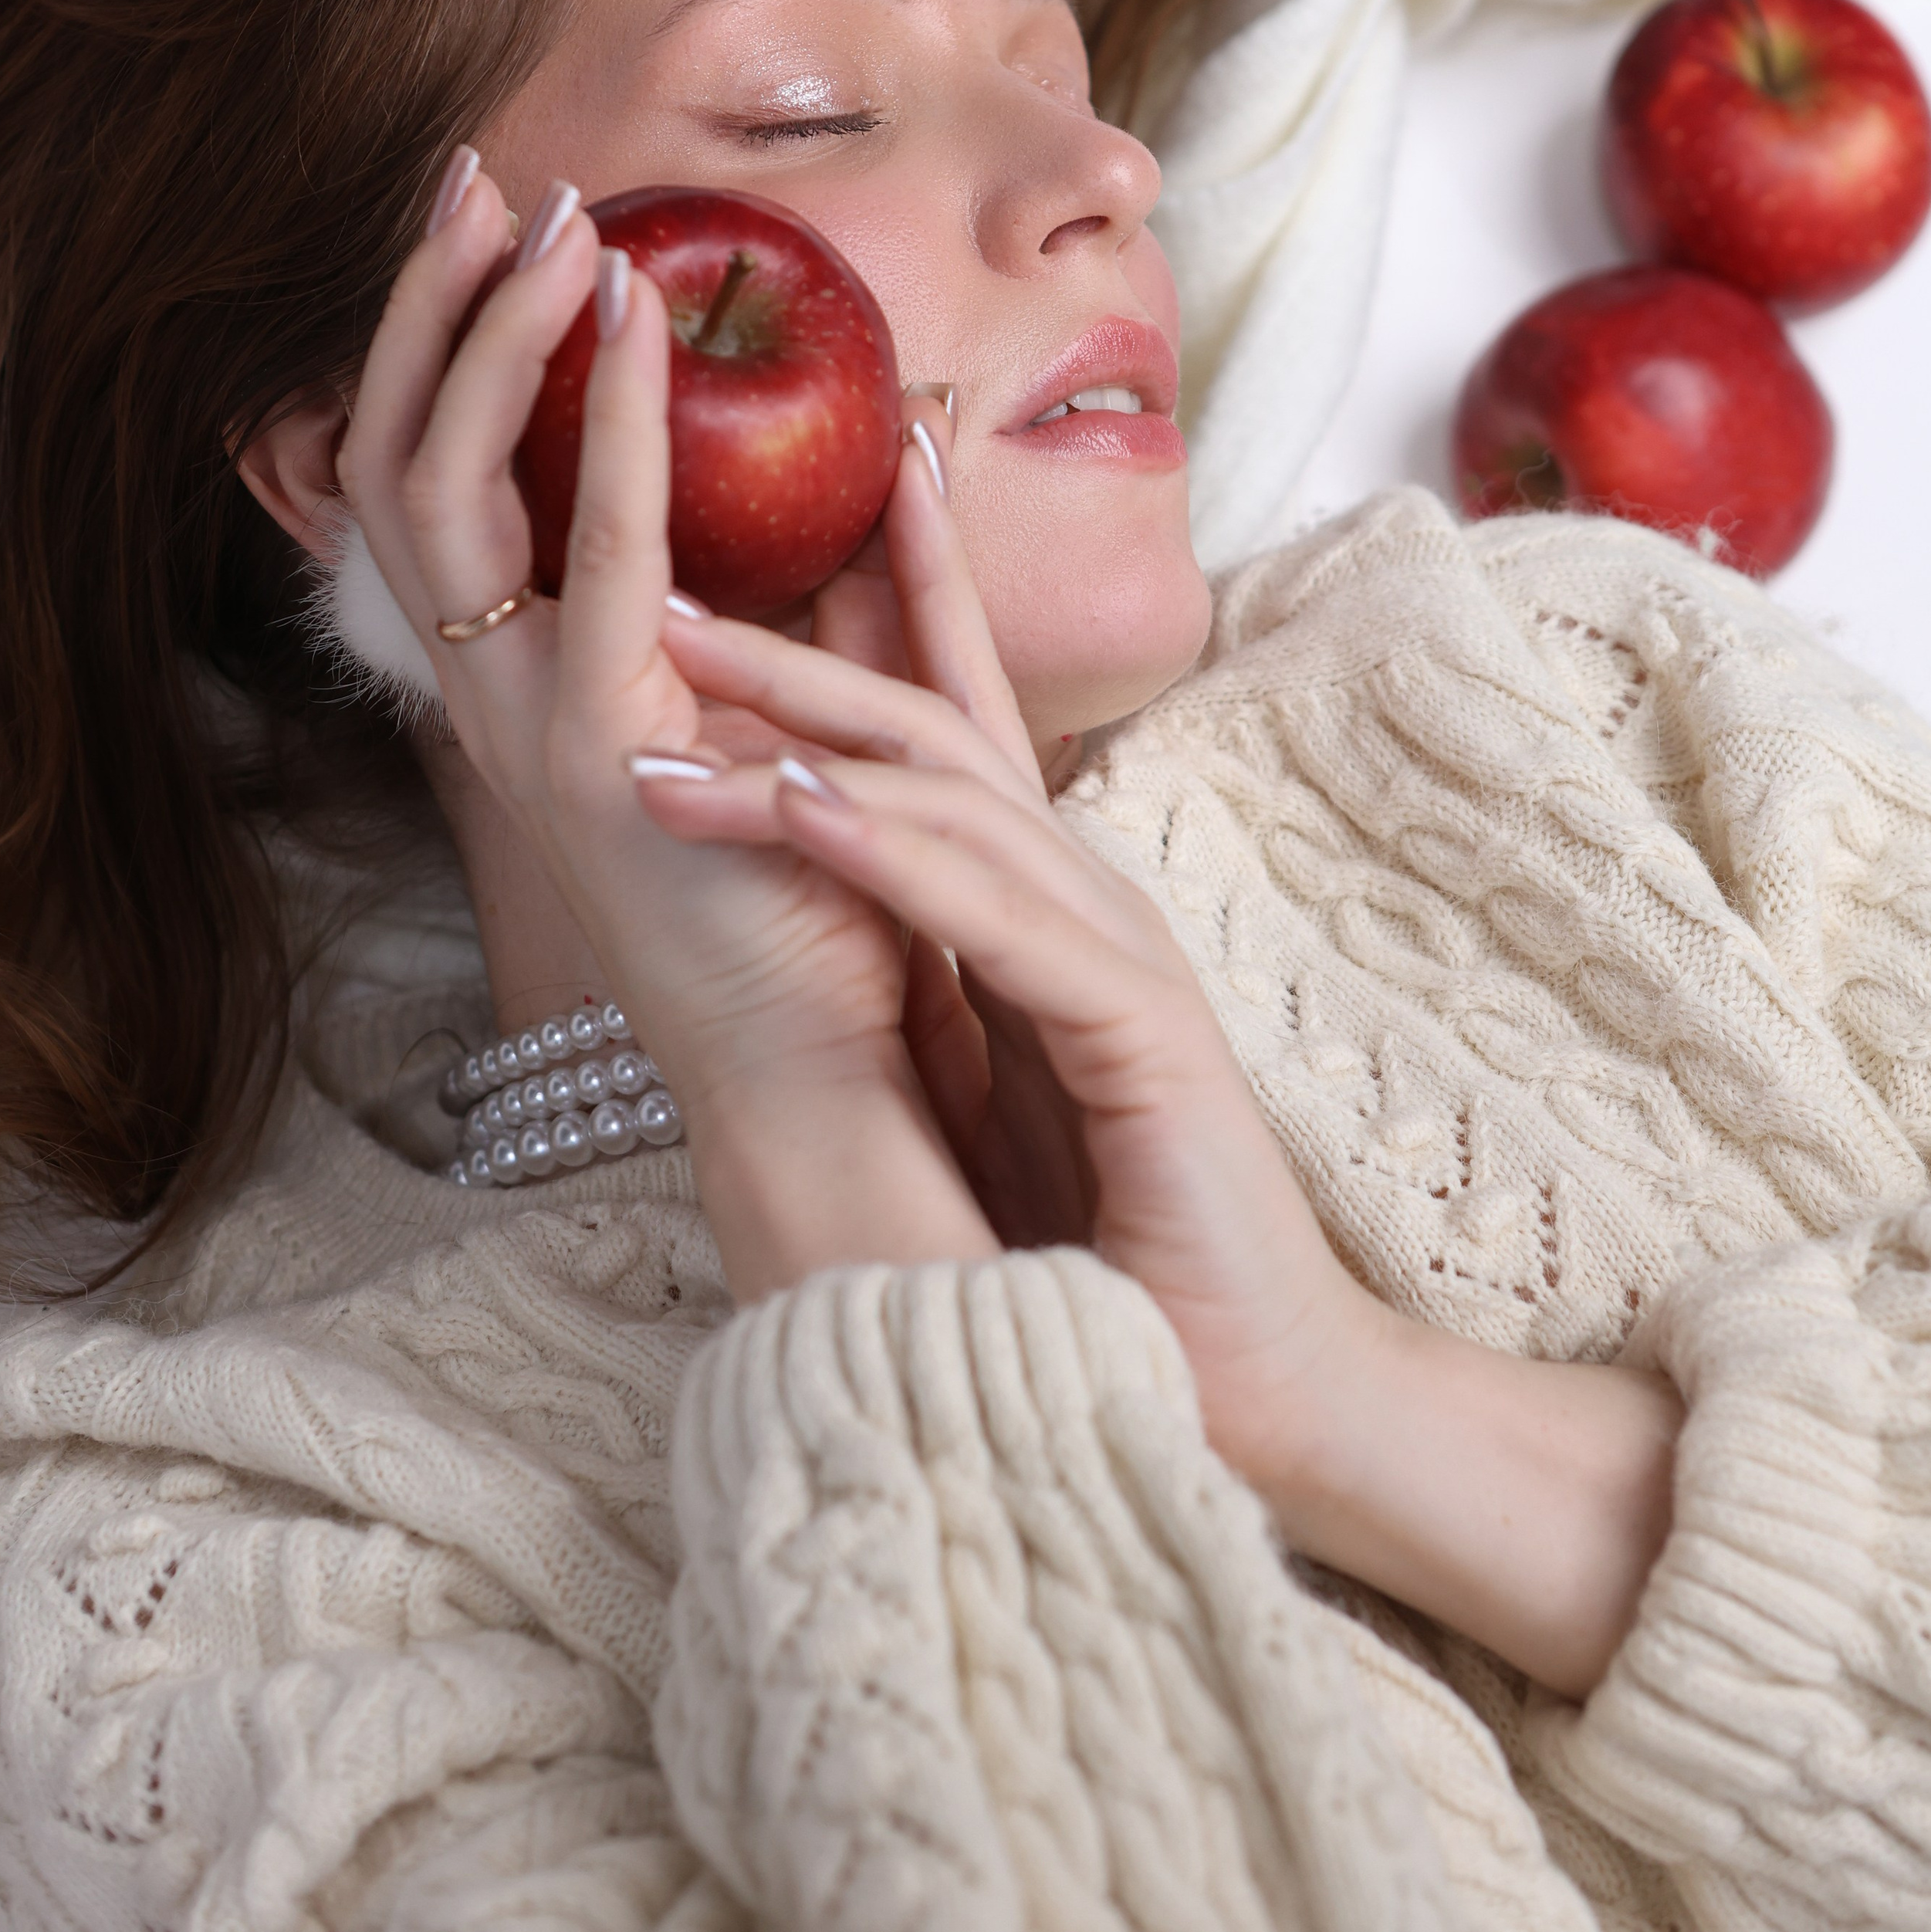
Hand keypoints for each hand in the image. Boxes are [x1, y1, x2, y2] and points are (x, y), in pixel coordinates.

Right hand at [336, 160, 995, 1283]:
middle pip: (396, 460)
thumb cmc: (826, 894)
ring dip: (491, 340)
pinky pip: (592, 555)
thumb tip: (895, 455)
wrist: (832, 1067)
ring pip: (443, 488)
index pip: (439, 481)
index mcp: (532, 679)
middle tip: (474, 176)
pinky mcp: (602, 754)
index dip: (446, 348)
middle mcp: (495, 695)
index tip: (501, 224)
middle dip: (426, 309)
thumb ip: (827, 588)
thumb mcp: (810, 703)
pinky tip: (632, 327)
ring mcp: (528, 726)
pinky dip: (603, 427)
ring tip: (554, 223)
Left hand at [637, 449, 1684, 1702]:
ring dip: (808, 739)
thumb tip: (803, 931)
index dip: (890, 619)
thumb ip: (926, 989)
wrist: (1255, 1393)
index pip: (955, 741)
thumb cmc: (1113, 1250)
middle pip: (942, 735)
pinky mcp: (1142, 1033)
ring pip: (957, 804)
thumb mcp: (984, 1088)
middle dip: (809, 653)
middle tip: (674, 591)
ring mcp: (1120, 959)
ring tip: (686, 679)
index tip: (791, 538)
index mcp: (1044, 918)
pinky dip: (890, 856)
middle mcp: (1087, 909)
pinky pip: (999, 921)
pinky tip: (797, 809)